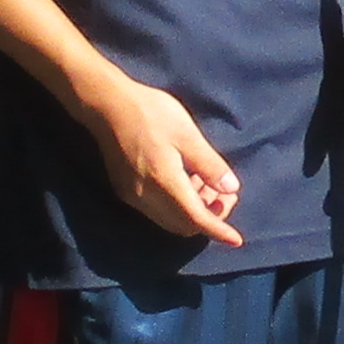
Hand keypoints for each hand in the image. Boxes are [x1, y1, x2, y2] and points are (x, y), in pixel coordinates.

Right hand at [80, 77, 242, 246]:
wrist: (106, 104)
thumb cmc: (150, 112)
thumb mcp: (187, 133)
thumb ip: (209, 164)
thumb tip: (231, 189)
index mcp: (164, 182)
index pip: (195, 219)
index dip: (218, 230)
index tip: (236, 239)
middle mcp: (145, 197)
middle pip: (183, 225)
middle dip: (208, 218)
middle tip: (226, 194)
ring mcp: (132, 196)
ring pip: (169, 220)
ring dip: (192, 212)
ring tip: (208, 184)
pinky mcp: (124, 191)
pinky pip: (156, 211)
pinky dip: (176, 206)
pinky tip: (186, 181)